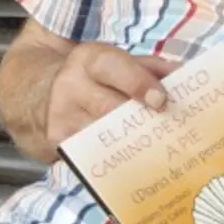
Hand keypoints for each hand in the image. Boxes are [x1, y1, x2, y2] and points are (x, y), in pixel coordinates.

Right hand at [42, 42, 180, 151]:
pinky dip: (116, 159)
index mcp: (88, 59)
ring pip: (103, 136)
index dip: (138, 83)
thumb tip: (185, 75)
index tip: (161, 100)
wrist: (38, 93)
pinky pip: (93, 155)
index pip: (112, 68)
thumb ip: (151, 67)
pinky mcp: (56, 143)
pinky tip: (135, 164)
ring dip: (132, 144)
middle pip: (108, 108)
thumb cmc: (92, 77)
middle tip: (170, 131)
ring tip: (159, 150)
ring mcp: (61, 117)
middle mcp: (70, 86)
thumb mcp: (116, 62)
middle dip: (141, 120)